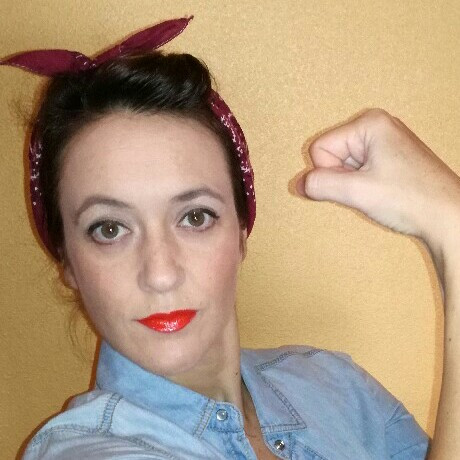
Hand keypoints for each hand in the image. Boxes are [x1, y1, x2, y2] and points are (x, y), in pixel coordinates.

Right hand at [296, 109, 459, 246]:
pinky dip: (363, 186)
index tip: (358, 185)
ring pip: (344, 165)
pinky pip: (359, 170)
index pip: (320, 150)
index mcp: (369, 123)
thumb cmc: (411, 199)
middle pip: (332, 155)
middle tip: (369, 190)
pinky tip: (382, 193)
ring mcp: (385, 141)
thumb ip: (320, 185)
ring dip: (353, 185)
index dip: (330, 174)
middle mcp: (377, 126)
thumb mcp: (357, 192)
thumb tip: (299, 184)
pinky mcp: (390, 157)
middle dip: (343, 179)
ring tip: (379, 192)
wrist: (449, 218)